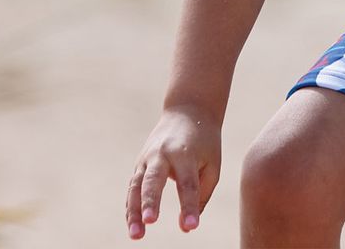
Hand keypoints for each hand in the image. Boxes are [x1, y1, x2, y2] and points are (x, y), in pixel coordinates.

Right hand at [126, 104, 221, 239]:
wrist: (188, 110)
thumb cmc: (205, 141)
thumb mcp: (212, 162)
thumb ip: (202, 193)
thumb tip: (188, 226)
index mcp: (185, 152)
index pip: (187, 183)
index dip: (189, 206)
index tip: (191, 226)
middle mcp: (163, 153)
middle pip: (155, 179)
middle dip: (151, 200)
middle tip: (151, 221)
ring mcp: (148, 157)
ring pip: (137, 186)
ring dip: (134, 211)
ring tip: (136, 235)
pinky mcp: (140, 163)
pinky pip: (133, 188)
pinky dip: (131, 208)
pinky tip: (134, 227)